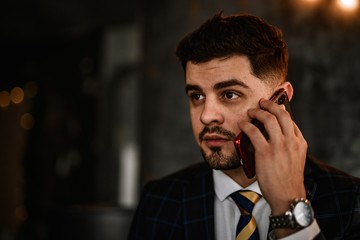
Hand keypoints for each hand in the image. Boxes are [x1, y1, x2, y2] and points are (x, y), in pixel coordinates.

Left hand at [238, 98, 307, 214]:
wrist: (288, 197)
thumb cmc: (288, 181)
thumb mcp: (295, 160)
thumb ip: (288, 147)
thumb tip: (275, 137)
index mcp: (300, 143)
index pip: (290, 121)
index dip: (281, 111)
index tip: (274, 107)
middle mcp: (291, 141)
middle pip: (281, 114)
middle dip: (270, 104)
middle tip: (262, 102)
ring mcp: (279, 146)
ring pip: (268, 119)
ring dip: (257, 111)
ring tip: (251, 111)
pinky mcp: (265, 152)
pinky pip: (253, 132)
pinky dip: (246, 125)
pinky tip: (242, 124)